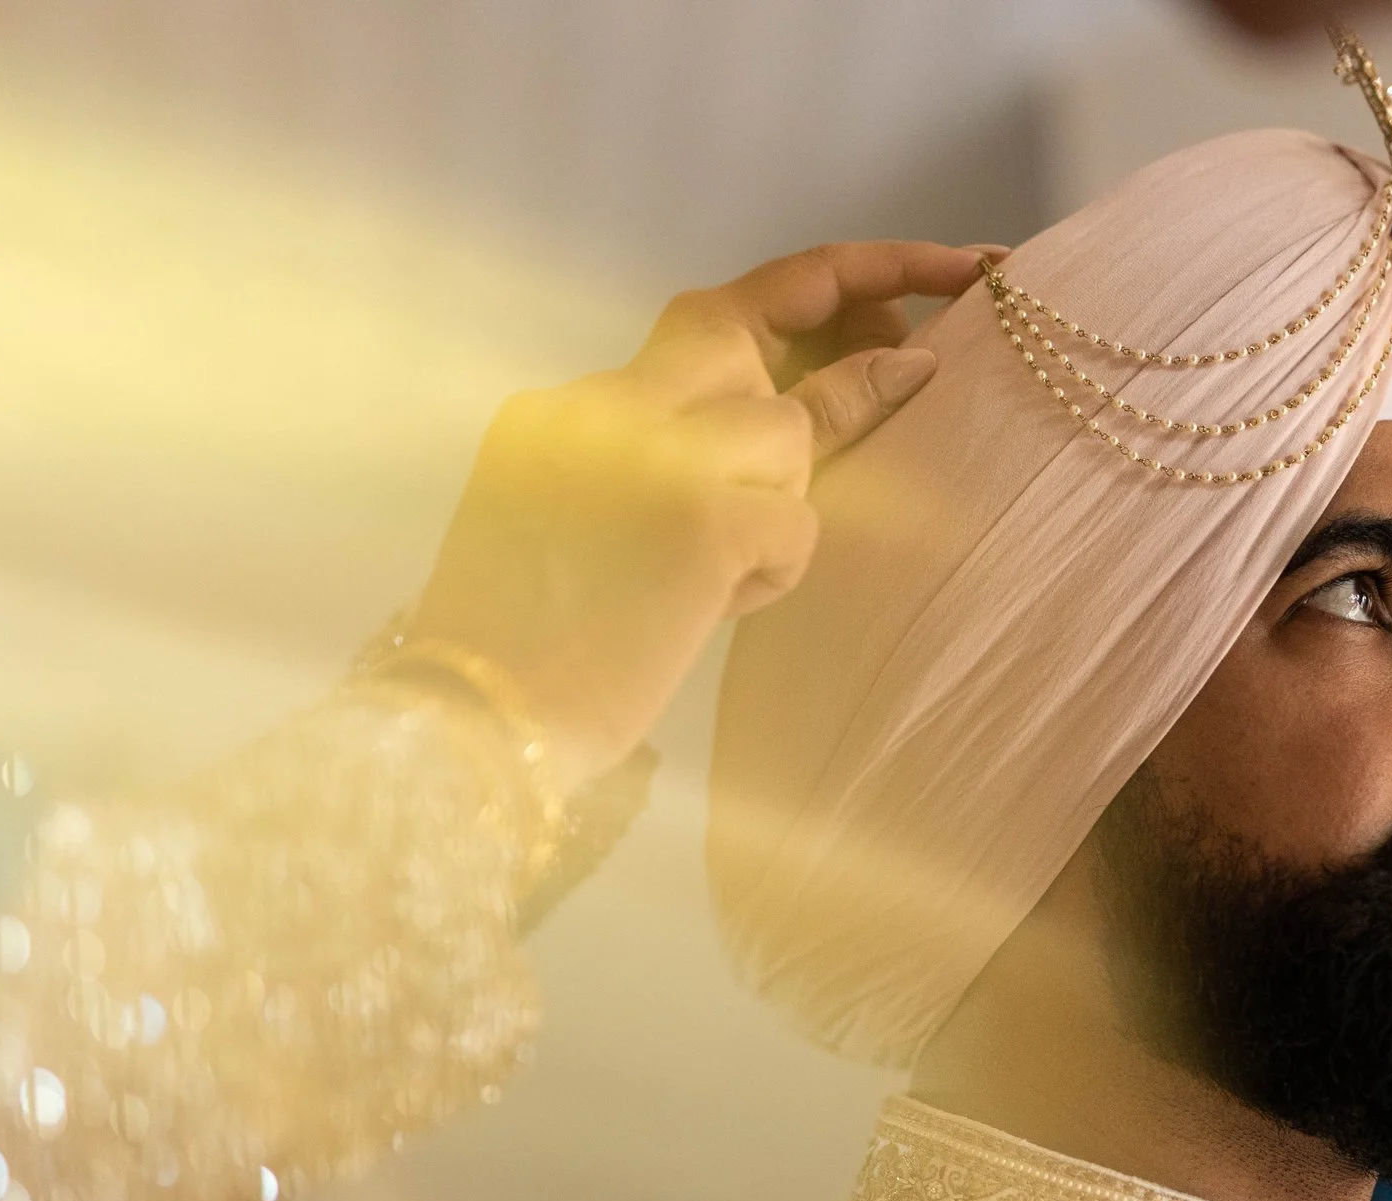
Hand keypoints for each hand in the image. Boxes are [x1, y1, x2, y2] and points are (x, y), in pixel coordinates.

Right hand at [407, 239, 996, 789]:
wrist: (471, 730)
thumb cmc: (522, 654)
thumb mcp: (574, 526)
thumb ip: (658, 460)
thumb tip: (792, 426)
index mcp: (567, 407)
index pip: (711, 315)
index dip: (820, 286)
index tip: (907, 280)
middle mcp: (606, 405)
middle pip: (753, 334)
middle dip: (848, 341)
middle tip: (920, 362)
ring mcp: (654, 451)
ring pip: (787, 436)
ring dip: (779, 506)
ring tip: (712, 579)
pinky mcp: (703, 517)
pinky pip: (798, 521)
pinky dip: (774, 571)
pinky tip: (712, 611)